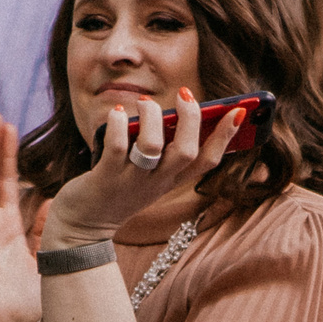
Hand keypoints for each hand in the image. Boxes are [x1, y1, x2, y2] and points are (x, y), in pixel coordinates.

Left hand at [44, 90, 244, 247]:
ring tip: (144, 102)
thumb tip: (181, 109)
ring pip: (152, 147)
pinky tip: (117, 113)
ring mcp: (132, 181)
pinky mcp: (105, 178)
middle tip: (184, 94)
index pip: (208, 161)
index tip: (238, 110)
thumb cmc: (119, 188)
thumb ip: (165, 148)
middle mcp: (157, 182)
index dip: (226, 136)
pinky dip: (119, 124)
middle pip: (186, 152)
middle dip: (190, 119)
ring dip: (152, 116)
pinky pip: (116, 147)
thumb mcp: (149, 174)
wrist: (84, 226)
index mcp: (172, 180)